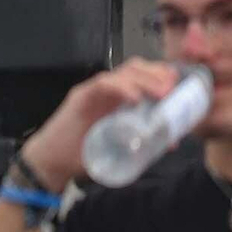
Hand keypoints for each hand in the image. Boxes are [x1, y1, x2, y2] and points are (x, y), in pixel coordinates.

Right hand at [19, 58, 186, 193]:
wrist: (51, 162)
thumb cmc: (84, 153)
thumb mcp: (118, 145)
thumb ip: (141, 140)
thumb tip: (169, 141)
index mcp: (117, 96)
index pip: (141, 75)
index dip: (160, 74)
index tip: (180, 82)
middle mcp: (106, 88)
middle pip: (135, 69)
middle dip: (157, 74)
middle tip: (173, 88)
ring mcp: (93, 90)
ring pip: (122, 73)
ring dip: (145, 80)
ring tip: (162, 93)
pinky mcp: (80, 97)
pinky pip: (102, 85)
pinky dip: (121, 88)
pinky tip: (135, 98)